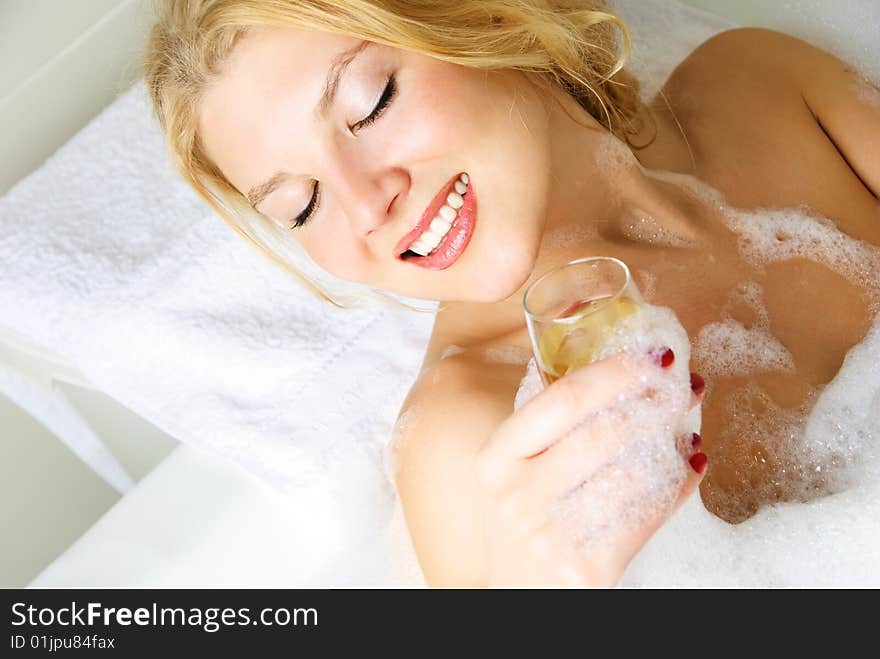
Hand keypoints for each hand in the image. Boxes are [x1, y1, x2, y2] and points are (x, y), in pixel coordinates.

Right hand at [476, 349, 705, 587]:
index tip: (651, 354)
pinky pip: (648, 514)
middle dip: (654, 401)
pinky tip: (690, 464)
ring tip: (686, 422)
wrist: (520, 593)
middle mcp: (517, 496)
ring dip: (671, 441)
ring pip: (633, 473)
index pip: (561, 400)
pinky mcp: (589, 568)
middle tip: (681, 383)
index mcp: (496, 459)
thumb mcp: (513, 469)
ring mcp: (552, 535)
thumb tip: (619, 364)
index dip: (614, 372)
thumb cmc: (525, 517)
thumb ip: (549, 422)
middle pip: (604, 432)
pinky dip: (679, 484)